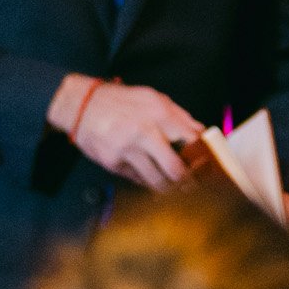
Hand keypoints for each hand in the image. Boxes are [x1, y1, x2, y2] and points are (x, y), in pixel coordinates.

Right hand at [51, 75, 202, 187]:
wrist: (81, 104)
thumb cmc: (119, 102)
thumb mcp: (153, 99)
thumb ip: (179, 116)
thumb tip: (201, 133)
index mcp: (160, 114)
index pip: (192, 142)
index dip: (203, 159)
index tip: (207, 168)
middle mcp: (144, 131)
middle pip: (176, 169)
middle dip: (187, 183)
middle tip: (193, 188)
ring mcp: (127, 148)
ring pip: (156, 181)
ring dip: (169, 189)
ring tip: (174, 189)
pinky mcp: (112, 162)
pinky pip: (137, 179)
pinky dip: (146, 181)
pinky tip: (149, 178)